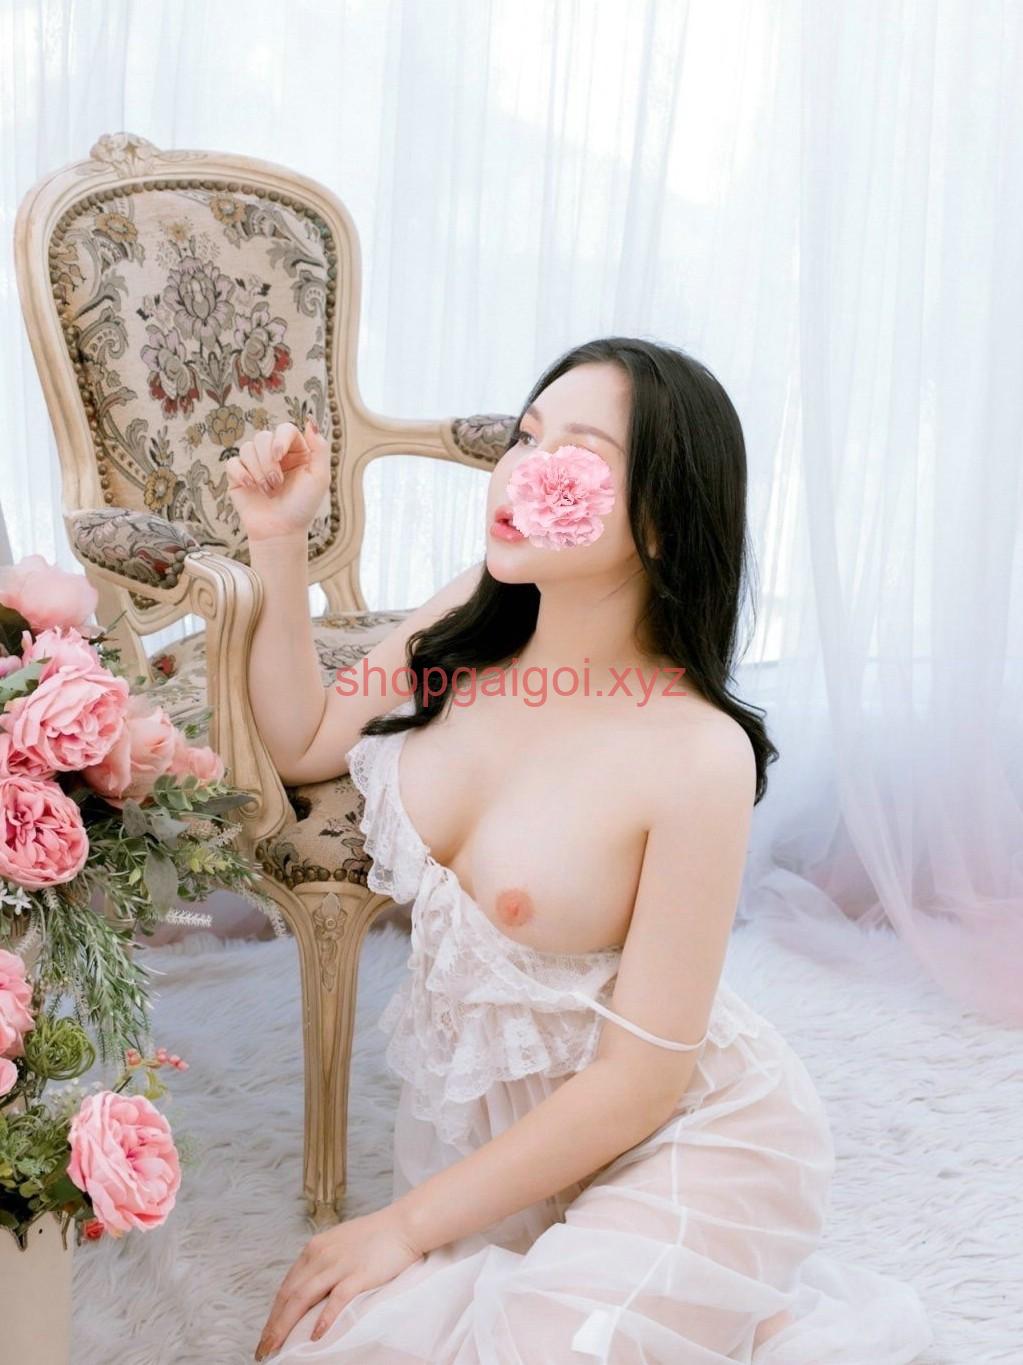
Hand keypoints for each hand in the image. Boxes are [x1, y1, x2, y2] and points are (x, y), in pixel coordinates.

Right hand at [226, 417, 330, 541]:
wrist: (281, 531)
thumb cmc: (302, 506)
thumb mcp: (319, 477)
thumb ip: (319, 448)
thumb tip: (310, 420)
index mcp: (296, 451)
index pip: (285, 429)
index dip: (279, 439)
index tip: (279, 455)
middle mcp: (275, 454)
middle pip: (262, 437)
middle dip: (267, 462)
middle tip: (276, 484)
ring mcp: (255, 463)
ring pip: (247, 448)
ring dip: (257, 471)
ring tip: (267, 490)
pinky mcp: (239, 475)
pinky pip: (232, 462)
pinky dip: (240, 474)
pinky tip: (250, 487)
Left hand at [254, 1206, 422, 1358]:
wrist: (403, 1225)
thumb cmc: (374, 1237)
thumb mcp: (338, 1245)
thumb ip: (321, 1264)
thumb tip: (307, 1291)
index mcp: (314, 1248)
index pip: (286, 1286)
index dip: (273, 1312)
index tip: (267, 1333)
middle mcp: (321, 1255)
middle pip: (289, 1295)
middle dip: (274, 1325)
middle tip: (264, 1348)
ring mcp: (339, 1265)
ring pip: (303, 1298)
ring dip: (286, 1326)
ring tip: (277, 1347)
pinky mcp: (358, 1274)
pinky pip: (336, 1299)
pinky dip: (323, 1319)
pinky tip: (315, 1336)